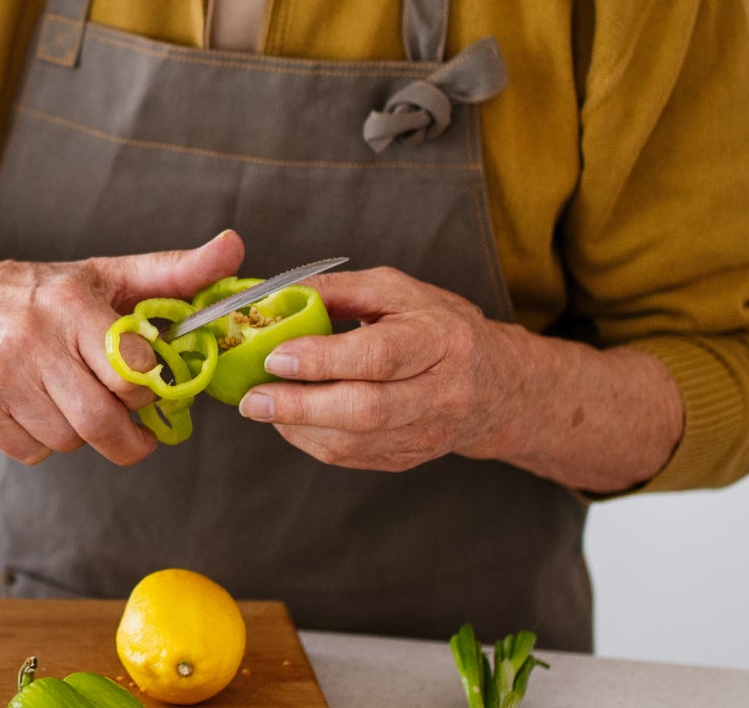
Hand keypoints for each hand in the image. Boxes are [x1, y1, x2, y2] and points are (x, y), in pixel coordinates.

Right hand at [0, 230, 243, 466]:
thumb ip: (173, 271)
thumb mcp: (105, 274)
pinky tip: (40, 408)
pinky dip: (45, 443)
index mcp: (69, 303)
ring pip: (68, 441)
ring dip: (82, 434)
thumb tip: (234, 249)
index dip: (150, 387)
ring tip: (75, 400)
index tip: (153, 388)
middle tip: (135, 430)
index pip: (131, 371)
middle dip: (126, 436)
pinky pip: (32, 453)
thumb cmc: (40, 291)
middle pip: (99, 420)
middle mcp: (30, 339)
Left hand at [236, 267, 513, 470]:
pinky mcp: (410, 459)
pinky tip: (288, 420)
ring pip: (356, 442)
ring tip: (260, 407)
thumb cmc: (436, 324)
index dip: (324, 359)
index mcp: (440, 340)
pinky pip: (353, 457)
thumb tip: (275, 294)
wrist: (496, 385)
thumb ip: (337, 289)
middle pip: (366, 409)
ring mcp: (427, 434)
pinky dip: (313, 440)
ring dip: (299, 427)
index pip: (379, 356)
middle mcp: (440, 393)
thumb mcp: (395, 291)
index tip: (276, 356)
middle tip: (253, 398)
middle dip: (300, 406)